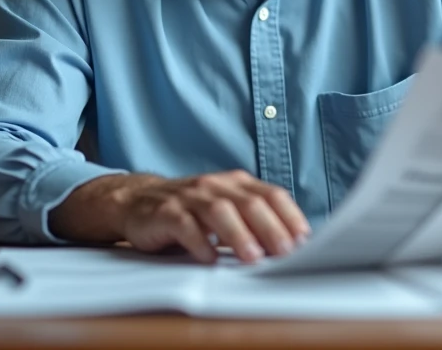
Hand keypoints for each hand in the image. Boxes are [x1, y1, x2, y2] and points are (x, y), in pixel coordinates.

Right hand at [50, 170, 311, 263]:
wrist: (138, 202)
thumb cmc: (191, 211)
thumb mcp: (225, 209)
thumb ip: (253, 221)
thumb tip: (291, 246)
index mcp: (236, 183)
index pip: (271, 194)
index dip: (289, 216)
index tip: (303, 239)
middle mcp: (215, 185)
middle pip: (249, 203)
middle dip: (270, 228)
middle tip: (284, 252)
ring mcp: (189, 197)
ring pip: (219, 210)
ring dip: (238, 234)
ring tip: (252, 257)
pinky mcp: (165, 212)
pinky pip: (184, 224)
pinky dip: (199, 242)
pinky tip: (210, 258)